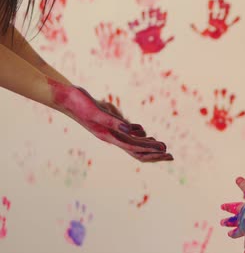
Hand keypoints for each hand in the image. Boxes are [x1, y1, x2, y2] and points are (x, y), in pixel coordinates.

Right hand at [49, 79, 173, 161]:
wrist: (64, 97)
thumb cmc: (79, 103)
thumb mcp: (98, 111)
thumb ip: (114, 122)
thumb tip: (133, 130)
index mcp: (109, 136)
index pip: (134, 148)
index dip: (151, 150)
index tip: (165, 151)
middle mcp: (111, 136)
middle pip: (136, 150)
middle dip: (154, 154)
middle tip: (171, 156)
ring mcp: (110, 130)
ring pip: (133, 142)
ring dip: (149, 146)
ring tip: (163, 147)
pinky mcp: (109, 122)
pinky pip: (127, 132)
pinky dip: (139, 134)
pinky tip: (146, 133)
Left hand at [220, 177, 244, 252]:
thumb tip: (237, 177)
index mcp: (242, 211)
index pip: (234, 208)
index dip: (228, 207)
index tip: (221, 206)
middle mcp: (242, 221)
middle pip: (233, 221)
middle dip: (228, 222)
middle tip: (221, 222)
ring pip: (238, 233)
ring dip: (234, 234)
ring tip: (229, 235)